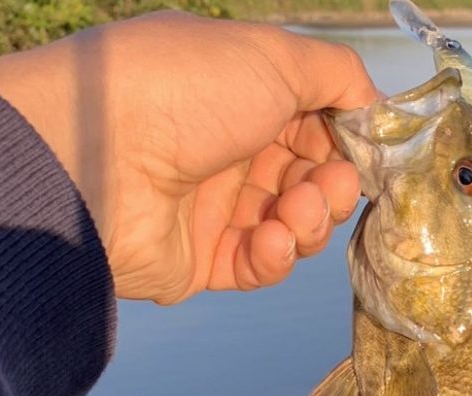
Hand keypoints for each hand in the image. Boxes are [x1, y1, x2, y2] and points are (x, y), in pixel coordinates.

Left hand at [0, 12, 377, 302]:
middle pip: (311, 179)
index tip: (370, 152)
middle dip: (334, 186)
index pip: (314, 125)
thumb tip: (375, 103)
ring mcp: (213, 207)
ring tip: (293, 213)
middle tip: (330, 186)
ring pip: (293, 225)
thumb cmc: (185, 91)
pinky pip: (258, 265)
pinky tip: (268, 239)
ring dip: (309, 221)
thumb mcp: (272, 56)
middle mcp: (227, 148)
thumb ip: (336, 74)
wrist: (96, 157)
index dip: (347, 141)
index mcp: (241, 95)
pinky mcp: (200, 260)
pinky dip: (275, 255)